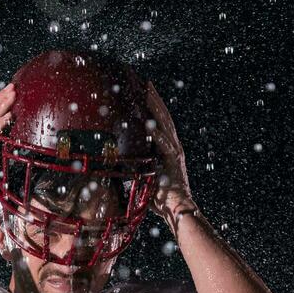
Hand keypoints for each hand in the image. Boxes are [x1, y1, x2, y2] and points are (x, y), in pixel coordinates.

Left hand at [144, 81, 196, 229]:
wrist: (177, 210)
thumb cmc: (159, 198)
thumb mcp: (142, 178)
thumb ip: (133, 167)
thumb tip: (116, 164)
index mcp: (166, 149)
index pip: (158, 122)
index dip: (151, 106)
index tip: (141, 91)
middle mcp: (172, 146)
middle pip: (162, 117)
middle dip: (153, 99)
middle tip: (144, 82)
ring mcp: (174, 152)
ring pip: (164, 125)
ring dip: (155, 108)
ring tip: (147, 92)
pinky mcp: (173, 161)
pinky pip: (163, 144)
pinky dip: (156, 133)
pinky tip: (149, 122)